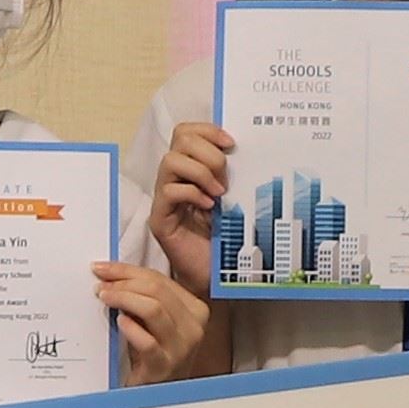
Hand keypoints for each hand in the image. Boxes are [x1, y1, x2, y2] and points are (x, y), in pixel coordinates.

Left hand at [93, 259, 209, 382]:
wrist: (158, 394)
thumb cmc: (154, 356)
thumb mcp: (156, 323)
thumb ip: (144, 298)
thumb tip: (111, 275)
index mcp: (194, 310)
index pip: (159, 279)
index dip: (127, 270)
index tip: (103, 268)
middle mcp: (194, 327)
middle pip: (157, 290)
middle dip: (123, 282)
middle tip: (100, 285)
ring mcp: (181, 347)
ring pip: (153, 309)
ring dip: (124, 299)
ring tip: (105, 298)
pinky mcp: (165, 366)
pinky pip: (147, 341)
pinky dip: (131, 328)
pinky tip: (120, 322)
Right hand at [152, 121, 233, 270]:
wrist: (214, 277)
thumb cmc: (224, 239)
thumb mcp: (234, 200)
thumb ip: (233, 175)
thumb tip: (248, 150)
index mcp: (190, 170)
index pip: (187, 132)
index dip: (208, 130)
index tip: (232, 143)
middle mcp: (173, 179)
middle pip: (179, 139)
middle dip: (207, 152)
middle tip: (225, 177)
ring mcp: (164, 199)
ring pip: (170, 161)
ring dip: (199, 172)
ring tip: (219, 192)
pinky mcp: (160, 219)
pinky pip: (169, 192)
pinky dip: (192, 193)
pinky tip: (209, 208)